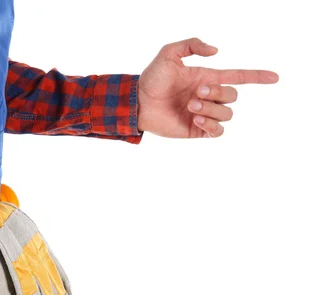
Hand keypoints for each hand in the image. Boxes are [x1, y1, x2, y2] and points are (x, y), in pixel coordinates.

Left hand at [138, 38, 278, 137]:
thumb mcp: (168, 53)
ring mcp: (203, 114)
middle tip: (196, 93)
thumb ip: (191, 44)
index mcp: (206, 78)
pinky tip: (195, 118)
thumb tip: (216, 52)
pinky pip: (218, 131)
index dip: (257, 76)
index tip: (274, 77)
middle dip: (218, 93)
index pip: (238, 77)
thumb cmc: (152, 78)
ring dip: (211, 109)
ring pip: (227, 114)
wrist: (138, 102)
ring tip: (190, 105)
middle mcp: (208, 96)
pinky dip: (211, 125)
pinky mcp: (197, 130)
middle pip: (233, 96)